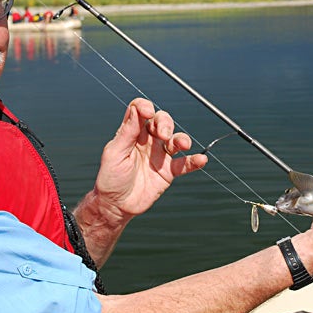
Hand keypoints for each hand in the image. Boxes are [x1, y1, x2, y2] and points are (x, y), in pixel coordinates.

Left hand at [92, 98, 207, 221]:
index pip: (140, 111)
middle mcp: (148, 140)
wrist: (116, 205)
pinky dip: (194, 161)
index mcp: (132, 132)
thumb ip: (127, 132)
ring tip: (183, 145)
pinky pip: (184, 164)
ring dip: (182, 139)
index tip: (147, 113)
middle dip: (165, 123)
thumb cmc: (111, 178)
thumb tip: (136, 110)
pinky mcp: (168, 171)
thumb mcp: (114, 154)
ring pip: (176, 140)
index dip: (145, 107)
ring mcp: (160, 155)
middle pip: (162, 121)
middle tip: (163, 134)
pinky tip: (201, 160)